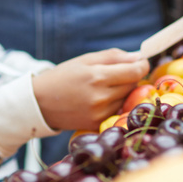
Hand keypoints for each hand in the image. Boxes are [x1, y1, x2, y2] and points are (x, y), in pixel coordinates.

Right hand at [32, 48, 149, 131]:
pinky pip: (118, 111)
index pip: (135, 72)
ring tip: (106, 86)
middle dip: (131, 77)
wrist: (40, 103)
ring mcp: (100, 113)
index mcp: (97, 76)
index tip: (141, 62)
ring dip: (124, 91)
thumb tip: (139, 57)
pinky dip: (115, 104)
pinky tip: (102, 99)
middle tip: (118, 73)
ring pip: (127, 99)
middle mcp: (101, 97)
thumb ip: (114, 57)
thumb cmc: (63, 76)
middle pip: (133, 85)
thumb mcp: (85, 60)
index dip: (142, 65)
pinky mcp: (97, 124)